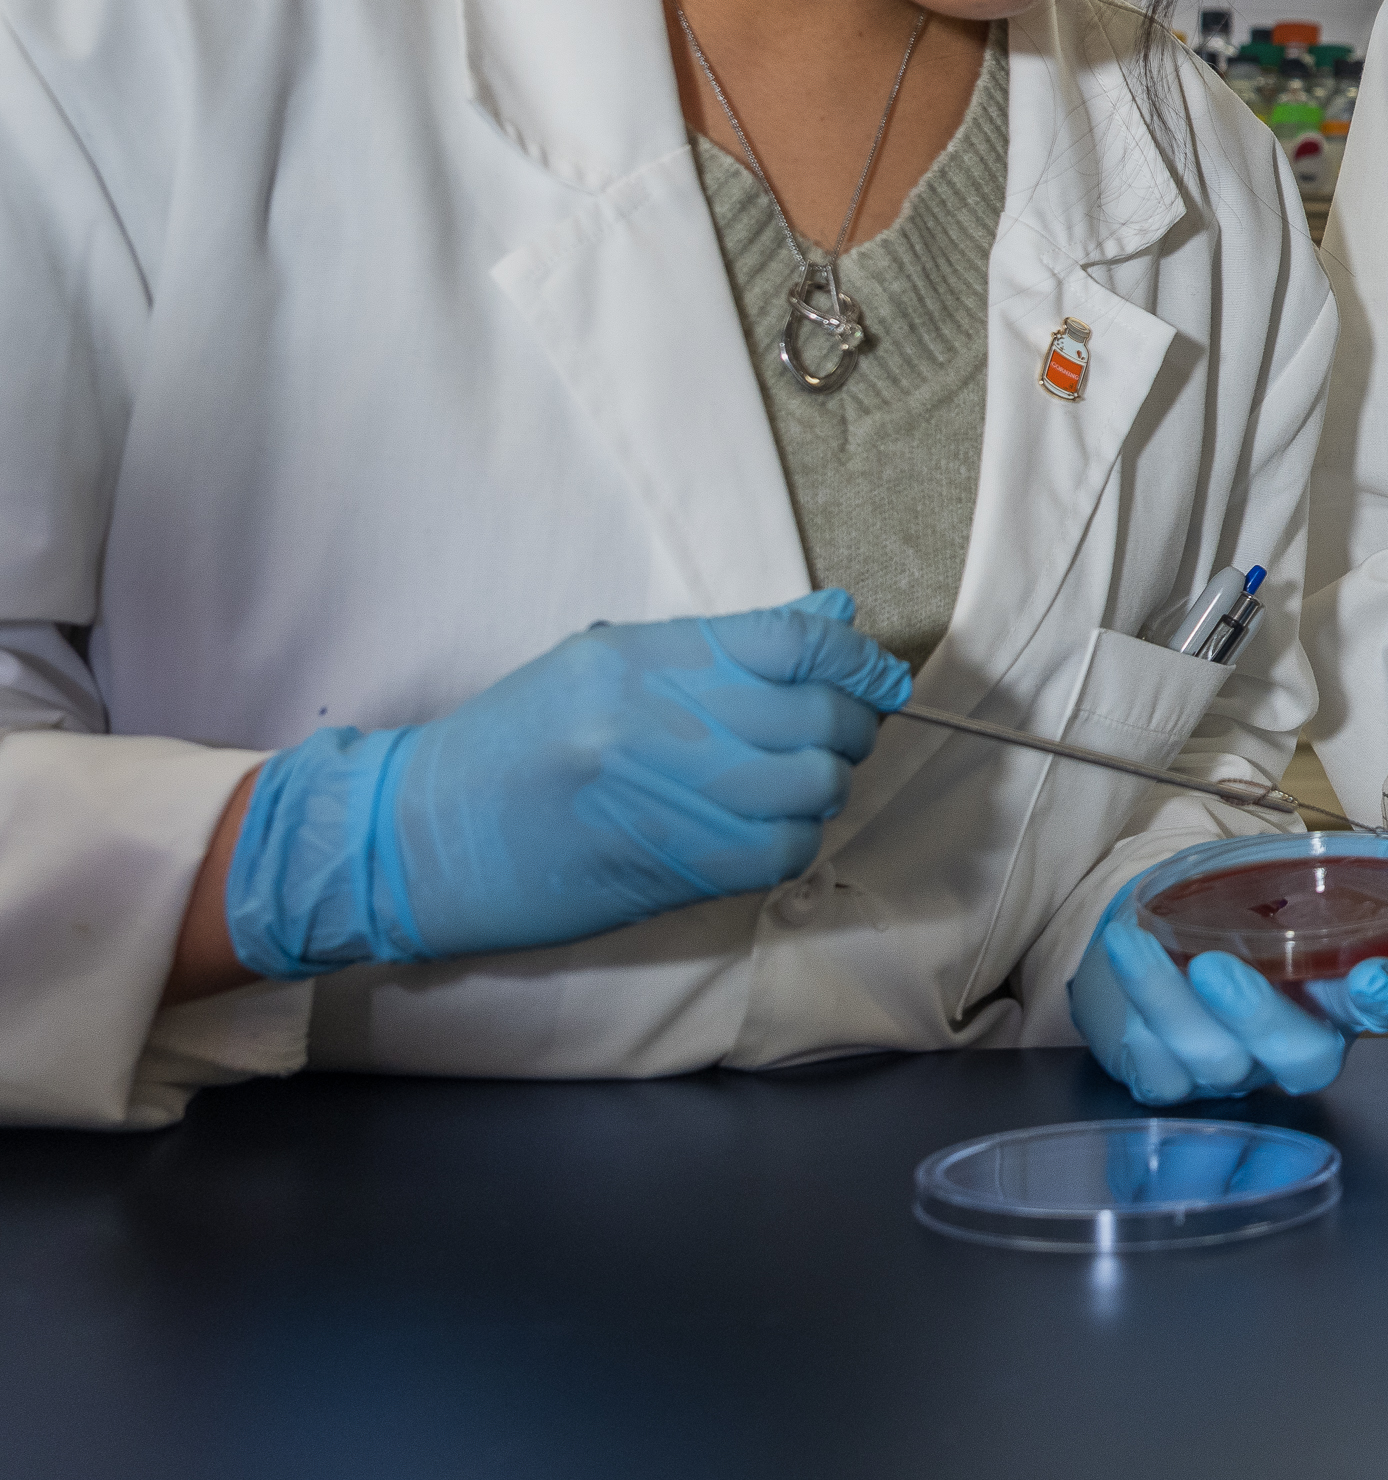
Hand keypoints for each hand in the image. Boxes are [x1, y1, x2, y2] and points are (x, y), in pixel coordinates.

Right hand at [225, 589, 914, 977]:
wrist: (417, 837)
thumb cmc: (513, 744)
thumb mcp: (606, 666)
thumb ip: (724, 647)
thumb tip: (835, 615)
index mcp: (641, 656)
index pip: (791, 641)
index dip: (856, 659)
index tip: (879, 677)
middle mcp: (657, 718)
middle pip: (814, 717)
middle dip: (848, 728)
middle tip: (838, 737)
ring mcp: (662, 793)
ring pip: (809, 788)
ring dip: (823, 788)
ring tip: (797, 785)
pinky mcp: (664, 864)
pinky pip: (777, 853)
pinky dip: (793, 842)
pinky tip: (769, 832)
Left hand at [1070, 839, 1387, 1105]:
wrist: (1147, 930)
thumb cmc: (1228, 904)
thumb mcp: (1281, 875)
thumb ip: (1338, 865)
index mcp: (1337, 991)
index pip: (1382, 1005)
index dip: (1385, 1000)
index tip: (1372, 975)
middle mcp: (1295, 1039)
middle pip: (1304, 1058)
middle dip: (1261, 1017)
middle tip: (1214, 966)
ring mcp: (1237, 1069)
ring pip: (1219, 1061)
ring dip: (1171, 1000)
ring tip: (1135, 941)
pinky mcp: (1175, 1081)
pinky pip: (1161, 1071)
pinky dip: (1138, 1007)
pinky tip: (1125, 957)